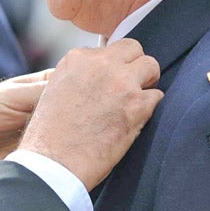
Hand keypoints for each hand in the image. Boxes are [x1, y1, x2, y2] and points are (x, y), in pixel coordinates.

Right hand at [19, 39, 162, 189]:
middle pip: (134, 49)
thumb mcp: (58, 90)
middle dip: (135, 66)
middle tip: (130, 87)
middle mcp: (100, 64)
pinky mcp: (137, 105)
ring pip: (151, 66)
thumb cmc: (51, 133)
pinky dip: (149, 109)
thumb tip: (104, 74)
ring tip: (135, 103)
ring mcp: (121, 83)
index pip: (110, 48)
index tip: (110, 83)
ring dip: (146, 83)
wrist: (53, 162)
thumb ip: (81, 75)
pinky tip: (135, 122)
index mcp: (77, 58)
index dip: (114, 66)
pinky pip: (158, 96)